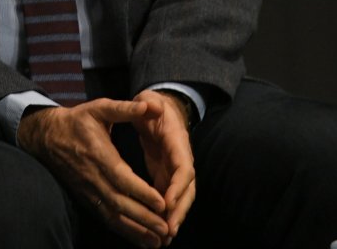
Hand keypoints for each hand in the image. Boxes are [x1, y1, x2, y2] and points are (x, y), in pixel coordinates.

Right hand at [18, 98, 170, 247]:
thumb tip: (149, 105)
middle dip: (144, 217)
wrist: (48, 136)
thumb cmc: (78, 121)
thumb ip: (124, 108)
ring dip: (136, 230)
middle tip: (166, 228)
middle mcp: (94, 177)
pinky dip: (125, 231)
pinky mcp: (88, 198)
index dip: (142, 192)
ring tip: (159, 241)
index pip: (122, 178)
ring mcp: (90, 191)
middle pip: (120, 203)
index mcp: (100, 155)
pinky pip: (107, 218)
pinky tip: (142, 240)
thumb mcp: (99, 108)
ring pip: (114, 215)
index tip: (163, 202)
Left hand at [132, 90, 196, 241]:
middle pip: (188, 189)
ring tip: (165, 238)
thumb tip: (154, 106)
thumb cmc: (152, 104)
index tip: (168, 203)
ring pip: (181, 197)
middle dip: (180, 210)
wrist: (159, 108)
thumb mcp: (148, 100)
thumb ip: (148, 104)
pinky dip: (167, 213)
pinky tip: (159, 230)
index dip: (178, 186)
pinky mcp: (166, 174)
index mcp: (178, 142)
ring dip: (175, 217)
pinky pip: (170, 197)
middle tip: (169, 230)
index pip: (184, 167)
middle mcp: (181, 158)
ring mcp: (175, 168)